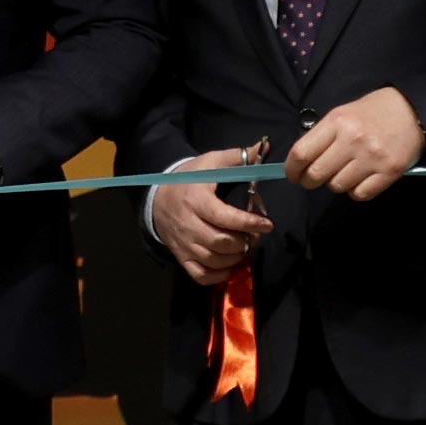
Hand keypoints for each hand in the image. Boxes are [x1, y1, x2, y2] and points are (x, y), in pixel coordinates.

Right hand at [145, 146, 272, 285]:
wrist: (158, 197)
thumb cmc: (191, 178)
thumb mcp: (211, 162)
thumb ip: (238, 157)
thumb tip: (264, 148)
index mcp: (196, 199)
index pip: (223, 217)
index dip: (248, 223)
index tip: (267, 224)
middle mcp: (188, 224)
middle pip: (219, 242)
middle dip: (244, 243)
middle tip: (255, 237)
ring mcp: (183, 243)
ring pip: (212, 260)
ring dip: (235, 258)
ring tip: (246, 248)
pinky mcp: (181, 256)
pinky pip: (200, 275)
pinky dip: (218, 276)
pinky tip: (230, 266)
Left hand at [289, 87, 425, 201]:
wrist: (412, 111)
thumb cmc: (373, 111)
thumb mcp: (343, 113)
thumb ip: (323, 135)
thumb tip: (302, 161)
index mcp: (338, 122)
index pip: (302, 153)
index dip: (292, 169)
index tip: (293, 175)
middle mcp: (353, 140)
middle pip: (316, 174)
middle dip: (309, 181)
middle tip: (312, 180)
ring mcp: (372, 158)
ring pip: (337, 186)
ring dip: (335, 184)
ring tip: (343, 173)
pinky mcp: (389, 172)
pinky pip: (360, 194)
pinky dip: (355, 191)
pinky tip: (359, 180)